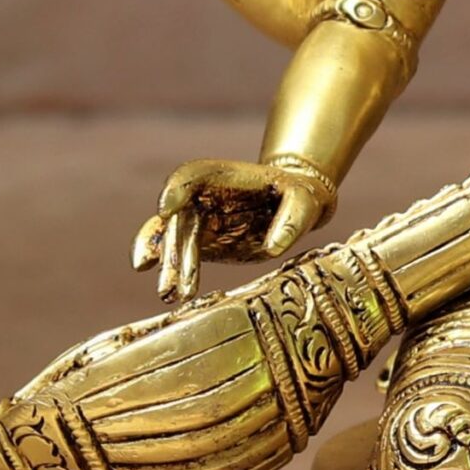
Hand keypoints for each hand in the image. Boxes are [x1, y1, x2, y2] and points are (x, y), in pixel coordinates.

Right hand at [130, 158, 332, 302]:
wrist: (293, 207)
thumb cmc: (297, 196)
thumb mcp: (305, 201)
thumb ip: (292, 219)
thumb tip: (272, 248)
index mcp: (221, 175)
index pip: (192, 176)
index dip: (176, 190)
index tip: (166, 210)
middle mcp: (202, 195)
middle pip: (180, 218)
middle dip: (173, 250)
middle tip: (171, 281)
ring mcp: (199, 220)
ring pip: (174, 240)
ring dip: (169, 266)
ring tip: (168, 294)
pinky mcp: (202, 242)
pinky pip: (178, 255)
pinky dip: (168, 269)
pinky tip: (165, 291)